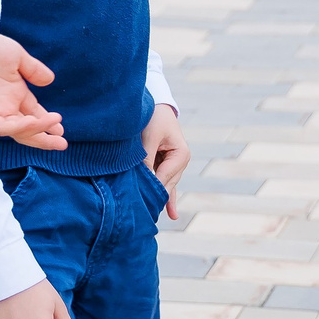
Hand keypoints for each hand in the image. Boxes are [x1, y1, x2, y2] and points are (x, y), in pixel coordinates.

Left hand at [0, 27, 65, 150]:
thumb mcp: (17, 57)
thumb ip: (34, 70)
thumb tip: (50, 80)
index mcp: (15, 94)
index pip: (35, 114)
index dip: (48, 123)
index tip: (60, 128)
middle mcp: (6, 106)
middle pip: (28, 129)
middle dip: (45, 138)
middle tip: (62, 144)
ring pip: (18, 132)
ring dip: (37, 133)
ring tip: (55, 130)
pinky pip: (3, 127)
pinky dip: (20, 127)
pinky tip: (34, 122)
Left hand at [141, 104, 188, 221]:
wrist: (153, 102)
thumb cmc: (152, 116)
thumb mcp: (148, 137)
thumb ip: (146, 160)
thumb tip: (143, 182)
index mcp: (181, 155)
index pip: (164, 178)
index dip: (151, 188)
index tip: (137, 200)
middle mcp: (180, 162)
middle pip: (166, 185)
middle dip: (154, 196)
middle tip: (141, 215)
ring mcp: (173, 164)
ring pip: (164, 185)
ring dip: (155, 195)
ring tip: (149, 217)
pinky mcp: (164, 163)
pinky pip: (163, 182)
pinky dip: (164, 196)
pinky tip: (172, 215)